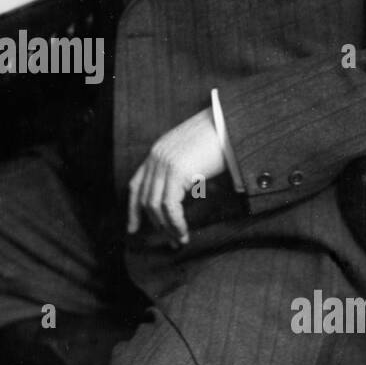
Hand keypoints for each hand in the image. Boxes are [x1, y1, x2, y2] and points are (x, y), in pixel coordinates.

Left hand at [127, 108, 224, 246]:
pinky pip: (169, 206)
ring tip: (180, 240)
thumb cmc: (220, 138)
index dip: (133, 209)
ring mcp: (164, 163)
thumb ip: (182, 171)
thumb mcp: (194, 154)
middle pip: (144, 199)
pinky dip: (175, 223)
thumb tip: (182, 199)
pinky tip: (184, 232)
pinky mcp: (176, 171)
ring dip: (167, 227)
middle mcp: (156, 156)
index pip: (135, 184)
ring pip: (155, 206)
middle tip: (170, 241)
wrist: (232, 123)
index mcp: (157, 151)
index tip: (133, 228)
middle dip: (155, 224)